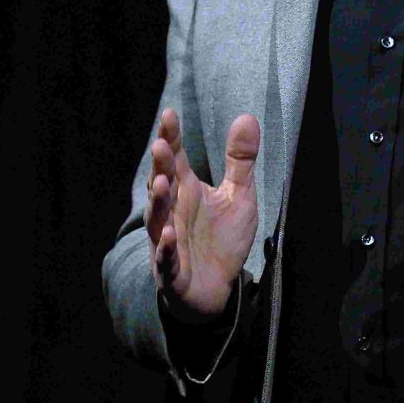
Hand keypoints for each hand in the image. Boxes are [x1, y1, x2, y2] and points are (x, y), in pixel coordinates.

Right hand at [145, 108, 259, 323]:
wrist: (218, 288)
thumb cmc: (222, 237)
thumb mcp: (238, 194)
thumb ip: (240, 160)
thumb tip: (247, 116)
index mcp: (186, 190)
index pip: (175, 159)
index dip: (171, 138)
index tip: (168, 114)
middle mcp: (172, 211)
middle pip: (162, 184)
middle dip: (160, 166)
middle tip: (161, 145)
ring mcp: (167, 240)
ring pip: (157, 218)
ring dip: (158, 202)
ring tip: (161, 182)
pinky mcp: (171, 270)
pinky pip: (166, 258)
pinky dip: (165, 247)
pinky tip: (167, 234)